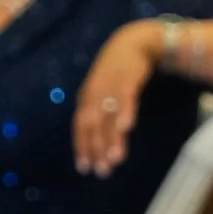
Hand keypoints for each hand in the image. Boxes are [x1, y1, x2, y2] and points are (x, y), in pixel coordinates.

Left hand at [72, 23, 160, 177]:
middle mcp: (94, 95)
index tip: (84, 169)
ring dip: (112, 139)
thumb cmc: (117, 72)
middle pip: (92, 126)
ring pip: (109, 117)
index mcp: (86, 99)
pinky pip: (125, 98)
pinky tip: (126, 128)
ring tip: (116, 160)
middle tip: (102, 171)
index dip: (82, 147)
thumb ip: (101, 114)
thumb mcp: (104, 92)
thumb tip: (100, 139)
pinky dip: (125, 113)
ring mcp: (109, 86)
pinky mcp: (127, 78)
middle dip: (96, 150)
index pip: (80, 127)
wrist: (132, 42)